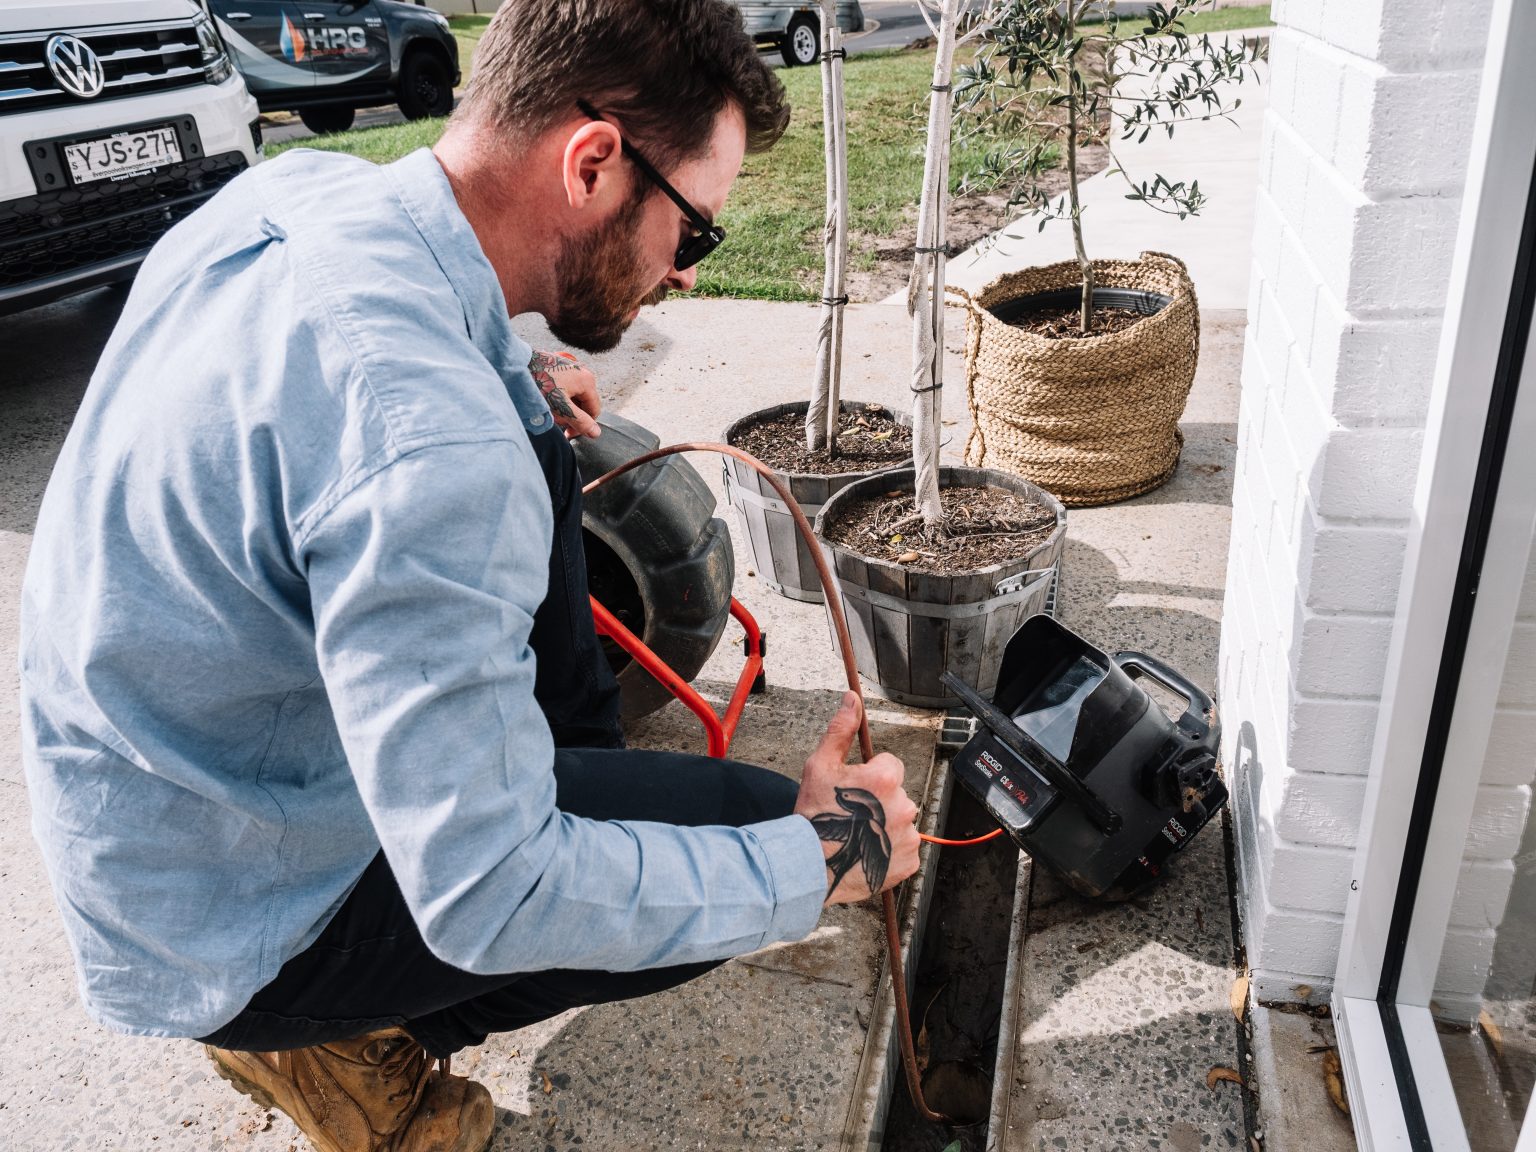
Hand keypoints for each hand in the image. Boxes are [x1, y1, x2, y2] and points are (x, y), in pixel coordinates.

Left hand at [528, 350, 601, 438]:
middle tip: (555, 421)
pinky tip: (544, 399)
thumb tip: (595, 433)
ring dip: (562, 408)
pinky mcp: (557, 367)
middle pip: (582, 403)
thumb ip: (580, 421)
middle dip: (570, 415)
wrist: (515, 364)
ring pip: (571, 397)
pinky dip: (556, 397)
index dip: (583, 426)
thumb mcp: (561, 407)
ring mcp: (569, 368)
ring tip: (547, 410)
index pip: (594, 411)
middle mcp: (581, 372)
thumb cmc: (538, 383)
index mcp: (587, 381)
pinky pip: (562, 388)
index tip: (568, 433)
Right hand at [794, 691, 919, 904]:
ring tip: (857, 834)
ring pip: (900, 820)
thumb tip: (852, 699)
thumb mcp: (821, 765)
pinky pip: (905, 848)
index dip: (869, 775)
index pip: (890, 765)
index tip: (852, 789)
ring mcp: (908, 835)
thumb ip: (842, 730)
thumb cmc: (814, 814)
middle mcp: (903, 804)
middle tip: (851, 814)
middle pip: (895, 793)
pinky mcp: (909, 860)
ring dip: (884, 824)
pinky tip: (867, 850)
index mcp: (885, 777)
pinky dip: (890, 850)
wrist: (809, 865)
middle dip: (878, 800)